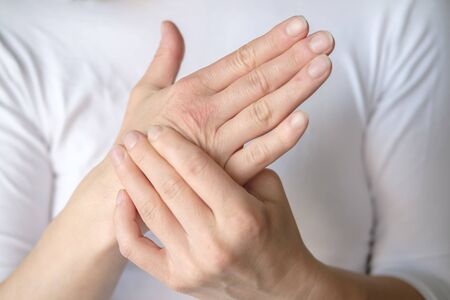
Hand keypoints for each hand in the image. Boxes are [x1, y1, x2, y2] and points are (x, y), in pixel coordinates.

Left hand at [110, 126, 318, 298]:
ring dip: (131, 179)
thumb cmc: (277, 234)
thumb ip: (243, 164)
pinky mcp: (176, 279)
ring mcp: (192, 264)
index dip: (172, 145)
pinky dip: (124, 222)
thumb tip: (208, 136)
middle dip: (145, 156)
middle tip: (131, 136)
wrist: (279, 286)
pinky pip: (137, 249)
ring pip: (150, 212)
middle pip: (169, 187)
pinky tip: (122, 197)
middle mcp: (214, 241)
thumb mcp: (271, 192)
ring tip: (120, 156)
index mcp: (241, 216)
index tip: (157, 129)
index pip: (197, 170)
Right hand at [117, 17, 333, 183]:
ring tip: (323, 67)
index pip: (240, 60)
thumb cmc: (136, 136)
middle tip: (325, 41)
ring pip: (263, 112)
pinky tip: (303, 119)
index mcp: (190, 91)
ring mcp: (216, 145)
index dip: (272, 42)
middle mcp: (206, 114)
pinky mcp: (222, 175)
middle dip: (294, 59)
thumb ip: (164, 59)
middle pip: (258, 81)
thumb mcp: (145, 91)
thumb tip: (169, 26)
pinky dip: (280, 139)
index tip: (300, 26)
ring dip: (295, 88)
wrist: (124, 185)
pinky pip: (256, 155)